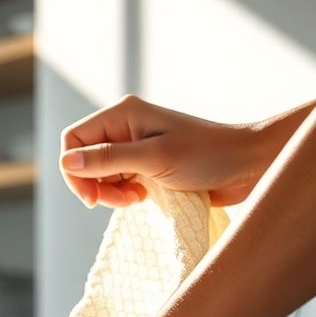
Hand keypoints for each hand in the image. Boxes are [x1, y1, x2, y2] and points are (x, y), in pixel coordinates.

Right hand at [60, 94, 275, 208]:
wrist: (249, 166)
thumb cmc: (209, 156)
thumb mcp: (155, 158)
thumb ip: (109, 159)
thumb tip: (67, 163)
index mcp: (123, 115)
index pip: (73, 140)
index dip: (74, 170)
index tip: (92, 197)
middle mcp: (124, 128)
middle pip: (82, 159)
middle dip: (94, 184)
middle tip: (120, 201)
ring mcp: (134, 148)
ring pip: (98, 174)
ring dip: (110, 193)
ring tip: (136, 199)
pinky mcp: (145, 167)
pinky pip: (116, 183)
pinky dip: (123, 196)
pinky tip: (144, 198)